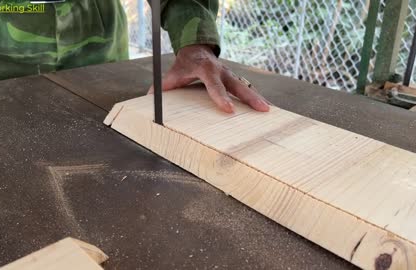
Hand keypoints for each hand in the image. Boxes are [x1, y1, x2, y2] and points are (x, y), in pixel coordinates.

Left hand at [148, 44, 269, 112]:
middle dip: (250, 97)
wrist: (195, 49)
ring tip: (268, 111)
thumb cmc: (184, 64)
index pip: (214, 84)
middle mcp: (220, 71)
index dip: (221, 97)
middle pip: (237, 84)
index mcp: (205, 69)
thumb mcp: (172, 74)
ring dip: (257, 98)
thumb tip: (147, 100)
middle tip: (261, 109)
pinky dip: (255, 98)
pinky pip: (245, 88)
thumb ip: (161, 87)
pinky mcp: (233, 78)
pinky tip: (264, 108)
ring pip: (245, 86)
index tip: (229, 110)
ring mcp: (229, 74)